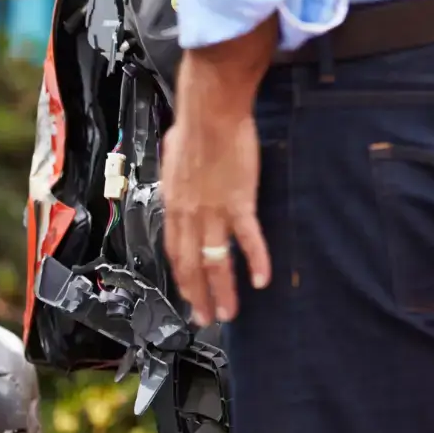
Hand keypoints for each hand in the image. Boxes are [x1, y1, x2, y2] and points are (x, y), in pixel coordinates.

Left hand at [160, 115, 272, 325]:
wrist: (210, 113)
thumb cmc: (193, 129)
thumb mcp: (172, 161)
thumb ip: (176, 182)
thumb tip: (178, 187)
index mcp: (173, 206)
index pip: (174, 251)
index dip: (181, 277)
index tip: (188, 295)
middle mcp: (189, 215)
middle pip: (191, 265)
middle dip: (198, 297)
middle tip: (205, 320)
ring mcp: (214, 212)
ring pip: (216, 261)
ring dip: (223, 290)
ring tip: (229, 313)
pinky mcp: (239, 203)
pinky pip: (247, 238)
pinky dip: (255, 260)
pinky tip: (261, 280)